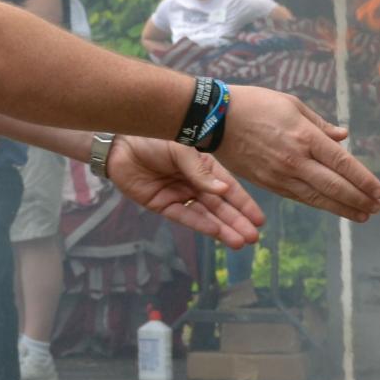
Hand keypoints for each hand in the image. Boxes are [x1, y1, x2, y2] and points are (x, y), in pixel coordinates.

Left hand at [106, 138, 265, 246]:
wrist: (120, 143)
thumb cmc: (152, 138)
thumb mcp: (181, 149)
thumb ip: (200, 172)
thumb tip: (224, 190)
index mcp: (203, 166)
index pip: (228, 187)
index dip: (244, 203)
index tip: (259, 219)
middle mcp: (194, 182)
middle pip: (220, 206)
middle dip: (237, 221)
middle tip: (254, 237)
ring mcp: (179, 195)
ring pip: (205, 215)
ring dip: (222, 228)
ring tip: (239, 242)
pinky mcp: (162, 204)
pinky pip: (185, 217)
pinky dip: (201, 225)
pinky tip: (216, 232)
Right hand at [212, 88, 379, 221]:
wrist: (215, 119)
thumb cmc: (255, 104)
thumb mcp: (292, 105)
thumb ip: (320, 125)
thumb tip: (343, 137)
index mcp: (305, 136)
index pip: (343, 163)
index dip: (364, 180)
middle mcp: (296, 160)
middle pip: (334, 186)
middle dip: (359, 199)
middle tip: (377, 208)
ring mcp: (280, 174)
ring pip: (318, 197)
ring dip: (343, 208)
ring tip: (362, 215)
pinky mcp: (268, 183)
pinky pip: (299, 197)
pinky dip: (319, 204)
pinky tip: (332, 207)